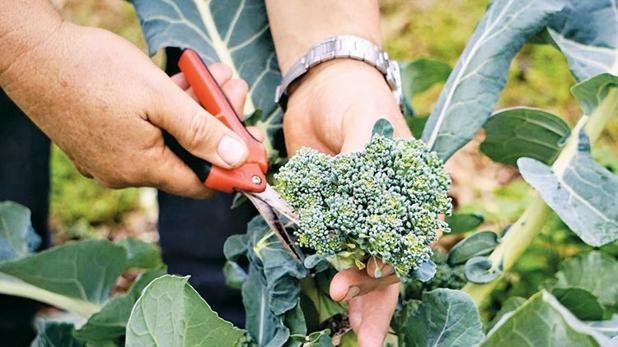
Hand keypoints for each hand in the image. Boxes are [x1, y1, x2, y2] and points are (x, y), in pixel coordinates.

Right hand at [0, 22, 249, 197]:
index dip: (233, 168)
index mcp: (141, 168)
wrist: (32, 54)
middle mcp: (125, 171)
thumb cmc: (94, 72)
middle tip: (234, 90)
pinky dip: (167, 110)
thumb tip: (236, 159)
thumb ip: (200, 131)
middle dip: (217, 124)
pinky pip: (146, 130)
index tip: (255, 149)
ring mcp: (110, 156)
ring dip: (195, 109)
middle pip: (187, 156)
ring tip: (216, 76)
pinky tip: (184, 82)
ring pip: (168, 138)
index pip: (202, 184)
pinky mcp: (100, 138)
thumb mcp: (159, 98)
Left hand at [284, 59, 410, 345]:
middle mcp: (391, 208)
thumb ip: (364, 157)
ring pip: (367, 265)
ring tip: (352, 329)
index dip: (391, 264)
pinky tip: (336, 299)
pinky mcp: (333, 213)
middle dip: (373, 295)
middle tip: (351, 318)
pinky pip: (336, 250)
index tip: (367, 278)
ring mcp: (362, 214)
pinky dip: (337, 274)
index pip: (409, 238)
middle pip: (390, 261)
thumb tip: (360, 193)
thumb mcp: (364, 119)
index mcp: (412, 190)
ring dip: (360, 298)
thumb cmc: (354, 96)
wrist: (321, 86)